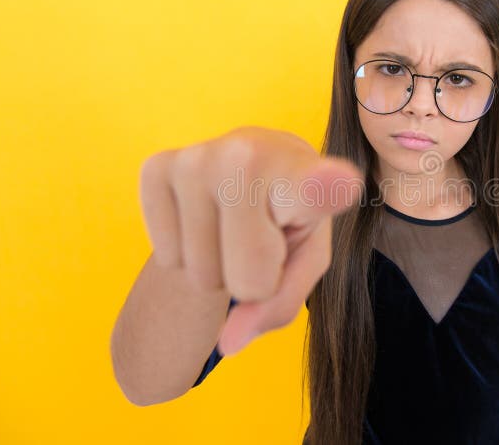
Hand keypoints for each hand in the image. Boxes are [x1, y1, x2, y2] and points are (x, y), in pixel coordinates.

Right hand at [138, 126, 363, 354]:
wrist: (251, 162)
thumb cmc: (288, 217)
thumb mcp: (305, 261)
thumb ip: (280, 303)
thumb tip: (227, 342)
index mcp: (307, 175)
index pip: (317, 186)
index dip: (326, 189)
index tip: (342, 182)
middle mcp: (251, 155)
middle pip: (246, 279)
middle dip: (251, 277)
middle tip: (260, 237)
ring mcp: (199, 157)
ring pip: (201, 273)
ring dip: (216, 265)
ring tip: (232, 225)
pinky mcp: (156, 166)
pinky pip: (165, 255)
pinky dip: (182, 251)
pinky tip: (203, 217)